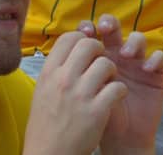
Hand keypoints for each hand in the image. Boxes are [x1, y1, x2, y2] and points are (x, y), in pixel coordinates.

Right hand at [23, 31, 126, 154]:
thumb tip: (71, 48)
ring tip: (109, 82)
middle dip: (100, 51)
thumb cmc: (47, 124)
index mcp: (48, 73)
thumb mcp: (42, 91)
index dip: (82, 39)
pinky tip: (115, 98)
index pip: (69, 37)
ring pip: (106, 64)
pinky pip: (117, 87)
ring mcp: (80, 95)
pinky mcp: (97, 111)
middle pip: (89, 45)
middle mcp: (63, 80)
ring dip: (112, 72)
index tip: (86, 50)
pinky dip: (120, 91)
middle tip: (101, 64)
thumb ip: (56, 69)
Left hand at [81, 16, 162, 154]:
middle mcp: (116, 55)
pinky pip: (159, 58)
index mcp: (96, 56)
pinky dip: (155, 58)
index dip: (88, 27)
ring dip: (133, 41)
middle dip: (110, 23)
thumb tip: (66, 55)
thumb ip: (78, 74)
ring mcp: (136, 63)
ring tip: (126, 54)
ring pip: (138, 39)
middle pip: (114, 28)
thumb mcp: (83, 93)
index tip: (84, 32)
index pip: (92, 32)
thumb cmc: (97, 115)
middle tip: (105, 29)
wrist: (118, 139)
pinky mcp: (154, 74)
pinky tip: (146, 68)